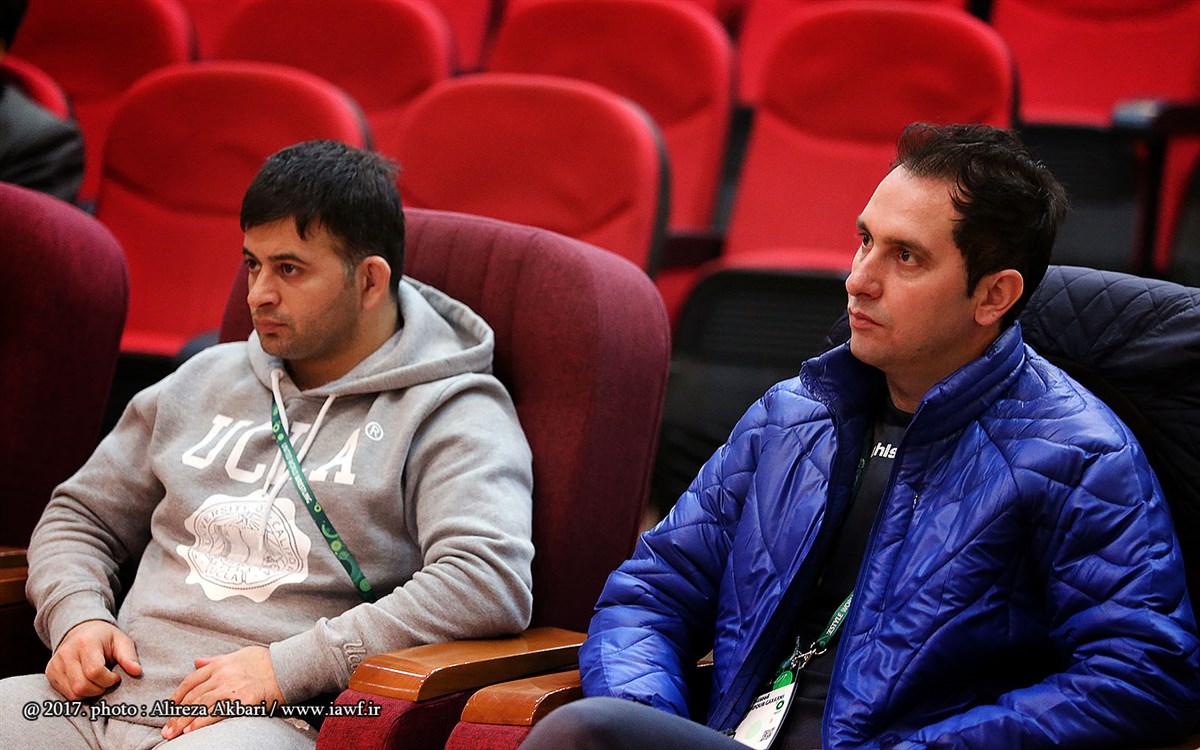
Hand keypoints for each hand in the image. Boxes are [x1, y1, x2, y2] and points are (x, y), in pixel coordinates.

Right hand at [45, 620, 141, 699]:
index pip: (94, 672)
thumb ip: (129, 656)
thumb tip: (137, 672)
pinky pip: (65, 695)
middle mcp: (66, 653)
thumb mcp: (121, 641)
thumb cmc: (105, 638)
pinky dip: (79, 694)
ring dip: (89, 694)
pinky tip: (87, 683)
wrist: (81, 630)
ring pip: (73, 694)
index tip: (116, 676)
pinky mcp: (50, 673)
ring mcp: (55, 664)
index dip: (109, 680)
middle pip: (82, 686)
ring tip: (98, 682)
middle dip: (100, 689)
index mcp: (85, 643)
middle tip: (107, 681)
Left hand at [161, 646, 283, 738]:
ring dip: (184, 721)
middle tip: (167, 729)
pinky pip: (216, 714)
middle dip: (176, 714)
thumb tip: (196, 661)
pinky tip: (191, 730)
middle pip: (192, 697)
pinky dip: (201, 722)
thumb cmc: (264, 661)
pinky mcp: (241, 701)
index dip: (177, 696)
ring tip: (174, 733)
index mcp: (220, 664)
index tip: (170, 707)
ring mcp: (231, 688)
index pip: (191, 681)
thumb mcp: (238, 654)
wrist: (287, 667)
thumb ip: (215, 660)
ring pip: (200, 706)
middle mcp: (222, 675)